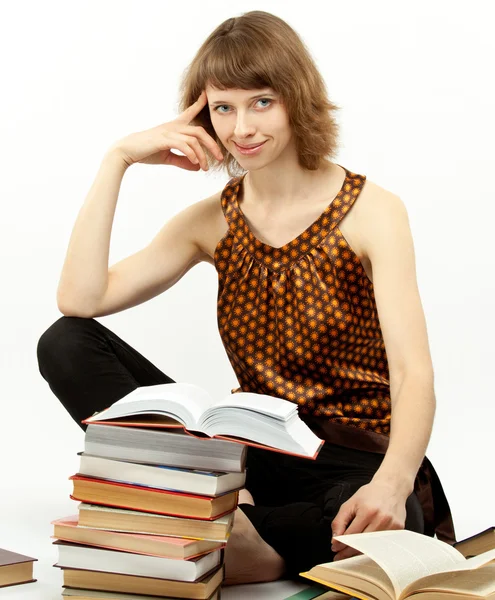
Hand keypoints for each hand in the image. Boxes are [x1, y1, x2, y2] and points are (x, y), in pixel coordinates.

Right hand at [109, 90, 223, 169]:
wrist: (127, 151)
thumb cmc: (146, 152)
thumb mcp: (167, 157)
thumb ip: (183, 161)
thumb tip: (198, 167)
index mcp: (173, 127)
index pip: (189, 112)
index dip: (199, 103)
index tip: (207, 95)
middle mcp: (173, 127)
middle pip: (199, 131)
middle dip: (212, 144)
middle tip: (220, 158)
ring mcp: (168, 132)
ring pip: (194, 140)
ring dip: (202, 155)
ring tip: (205, 168)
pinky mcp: (163, 139)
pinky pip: (183, 145)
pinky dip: (191, 154)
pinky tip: (195, 163)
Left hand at [330, 480, 407, 560]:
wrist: (391, 487)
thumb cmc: (370, 494)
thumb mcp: (351, 503)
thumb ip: (340, 520)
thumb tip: (335, 539)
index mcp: (367, 511)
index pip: (351, 534)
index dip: (341, 543)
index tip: (334, 549)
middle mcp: (381, 519)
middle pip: (362, 544)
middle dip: (348, 552)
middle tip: (340, 556)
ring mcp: (392, 526)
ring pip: (373, 548)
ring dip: (360, 553)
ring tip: (350, 554)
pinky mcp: (399, 530)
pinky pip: (383, 545)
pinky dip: (373, 549)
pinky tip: (365, 550)